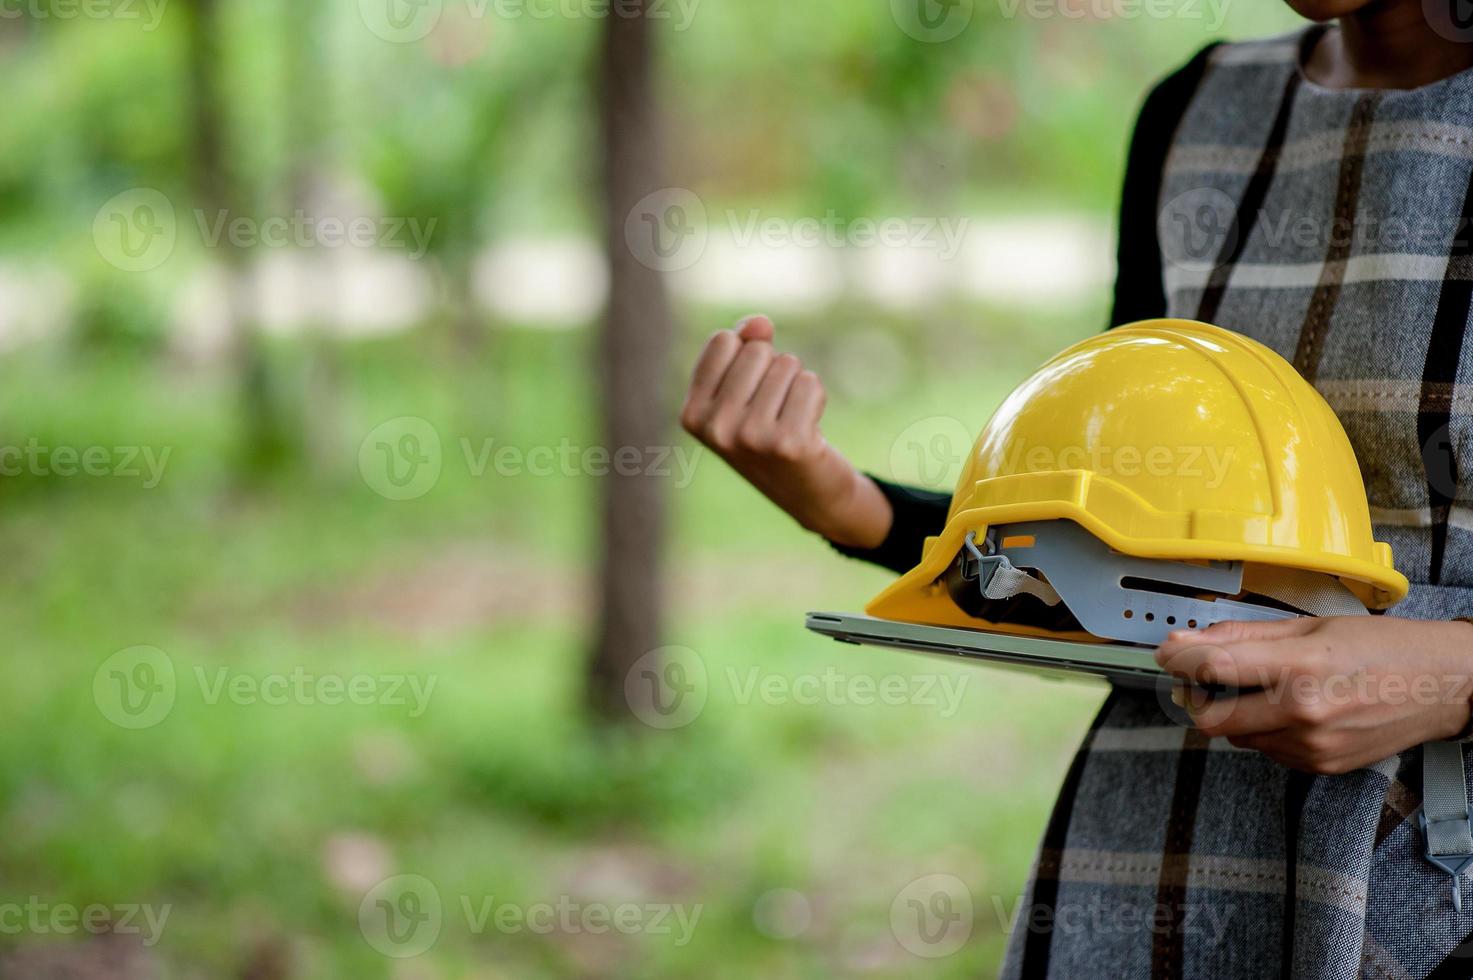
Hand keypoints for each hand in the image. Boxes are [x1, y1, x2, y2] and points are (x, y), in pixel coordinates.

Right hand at [680, 314, 890, 548]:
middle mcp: (715, 428)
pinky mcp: (788, 443)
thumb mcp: (745, 390)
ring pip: (787, 364)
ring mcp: (750, 438)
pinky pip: (809, 383)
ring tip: (791, 420)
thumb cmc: (772, 432)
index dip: (748, 356)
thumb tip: (760, 322)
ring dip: (797, 385)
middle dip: (775, 371)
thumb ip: (745, 344)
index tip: (751, 396)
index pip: (724, 340)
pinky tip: (810, 430)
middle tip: (776, 412)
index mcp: (692, 414)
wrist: (807, 493)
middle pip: (757, 350)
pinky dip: (816, 398)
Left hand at [1155, 616, 1472, 774]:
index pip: (1212, 668)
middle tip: (1210, 676)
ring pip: (1238, 736)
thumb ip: (1243, 636)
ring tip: (1271, 688)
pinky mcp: (1321, 766)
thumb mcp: (1309, 627)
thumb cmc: (1382, 647)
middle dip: (1202, 697)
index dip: (1178, 660)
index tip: (1167, 653)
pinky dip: (1266, 730)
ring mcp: (1312, 746)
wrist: (1444, 686)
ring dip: (1237, 713)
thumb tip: (1187, 640)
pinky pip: (1268, 750)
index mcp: (1298, 669)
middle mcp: (1303, 713)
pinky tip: (1293, 709)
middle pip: (1212, 718)